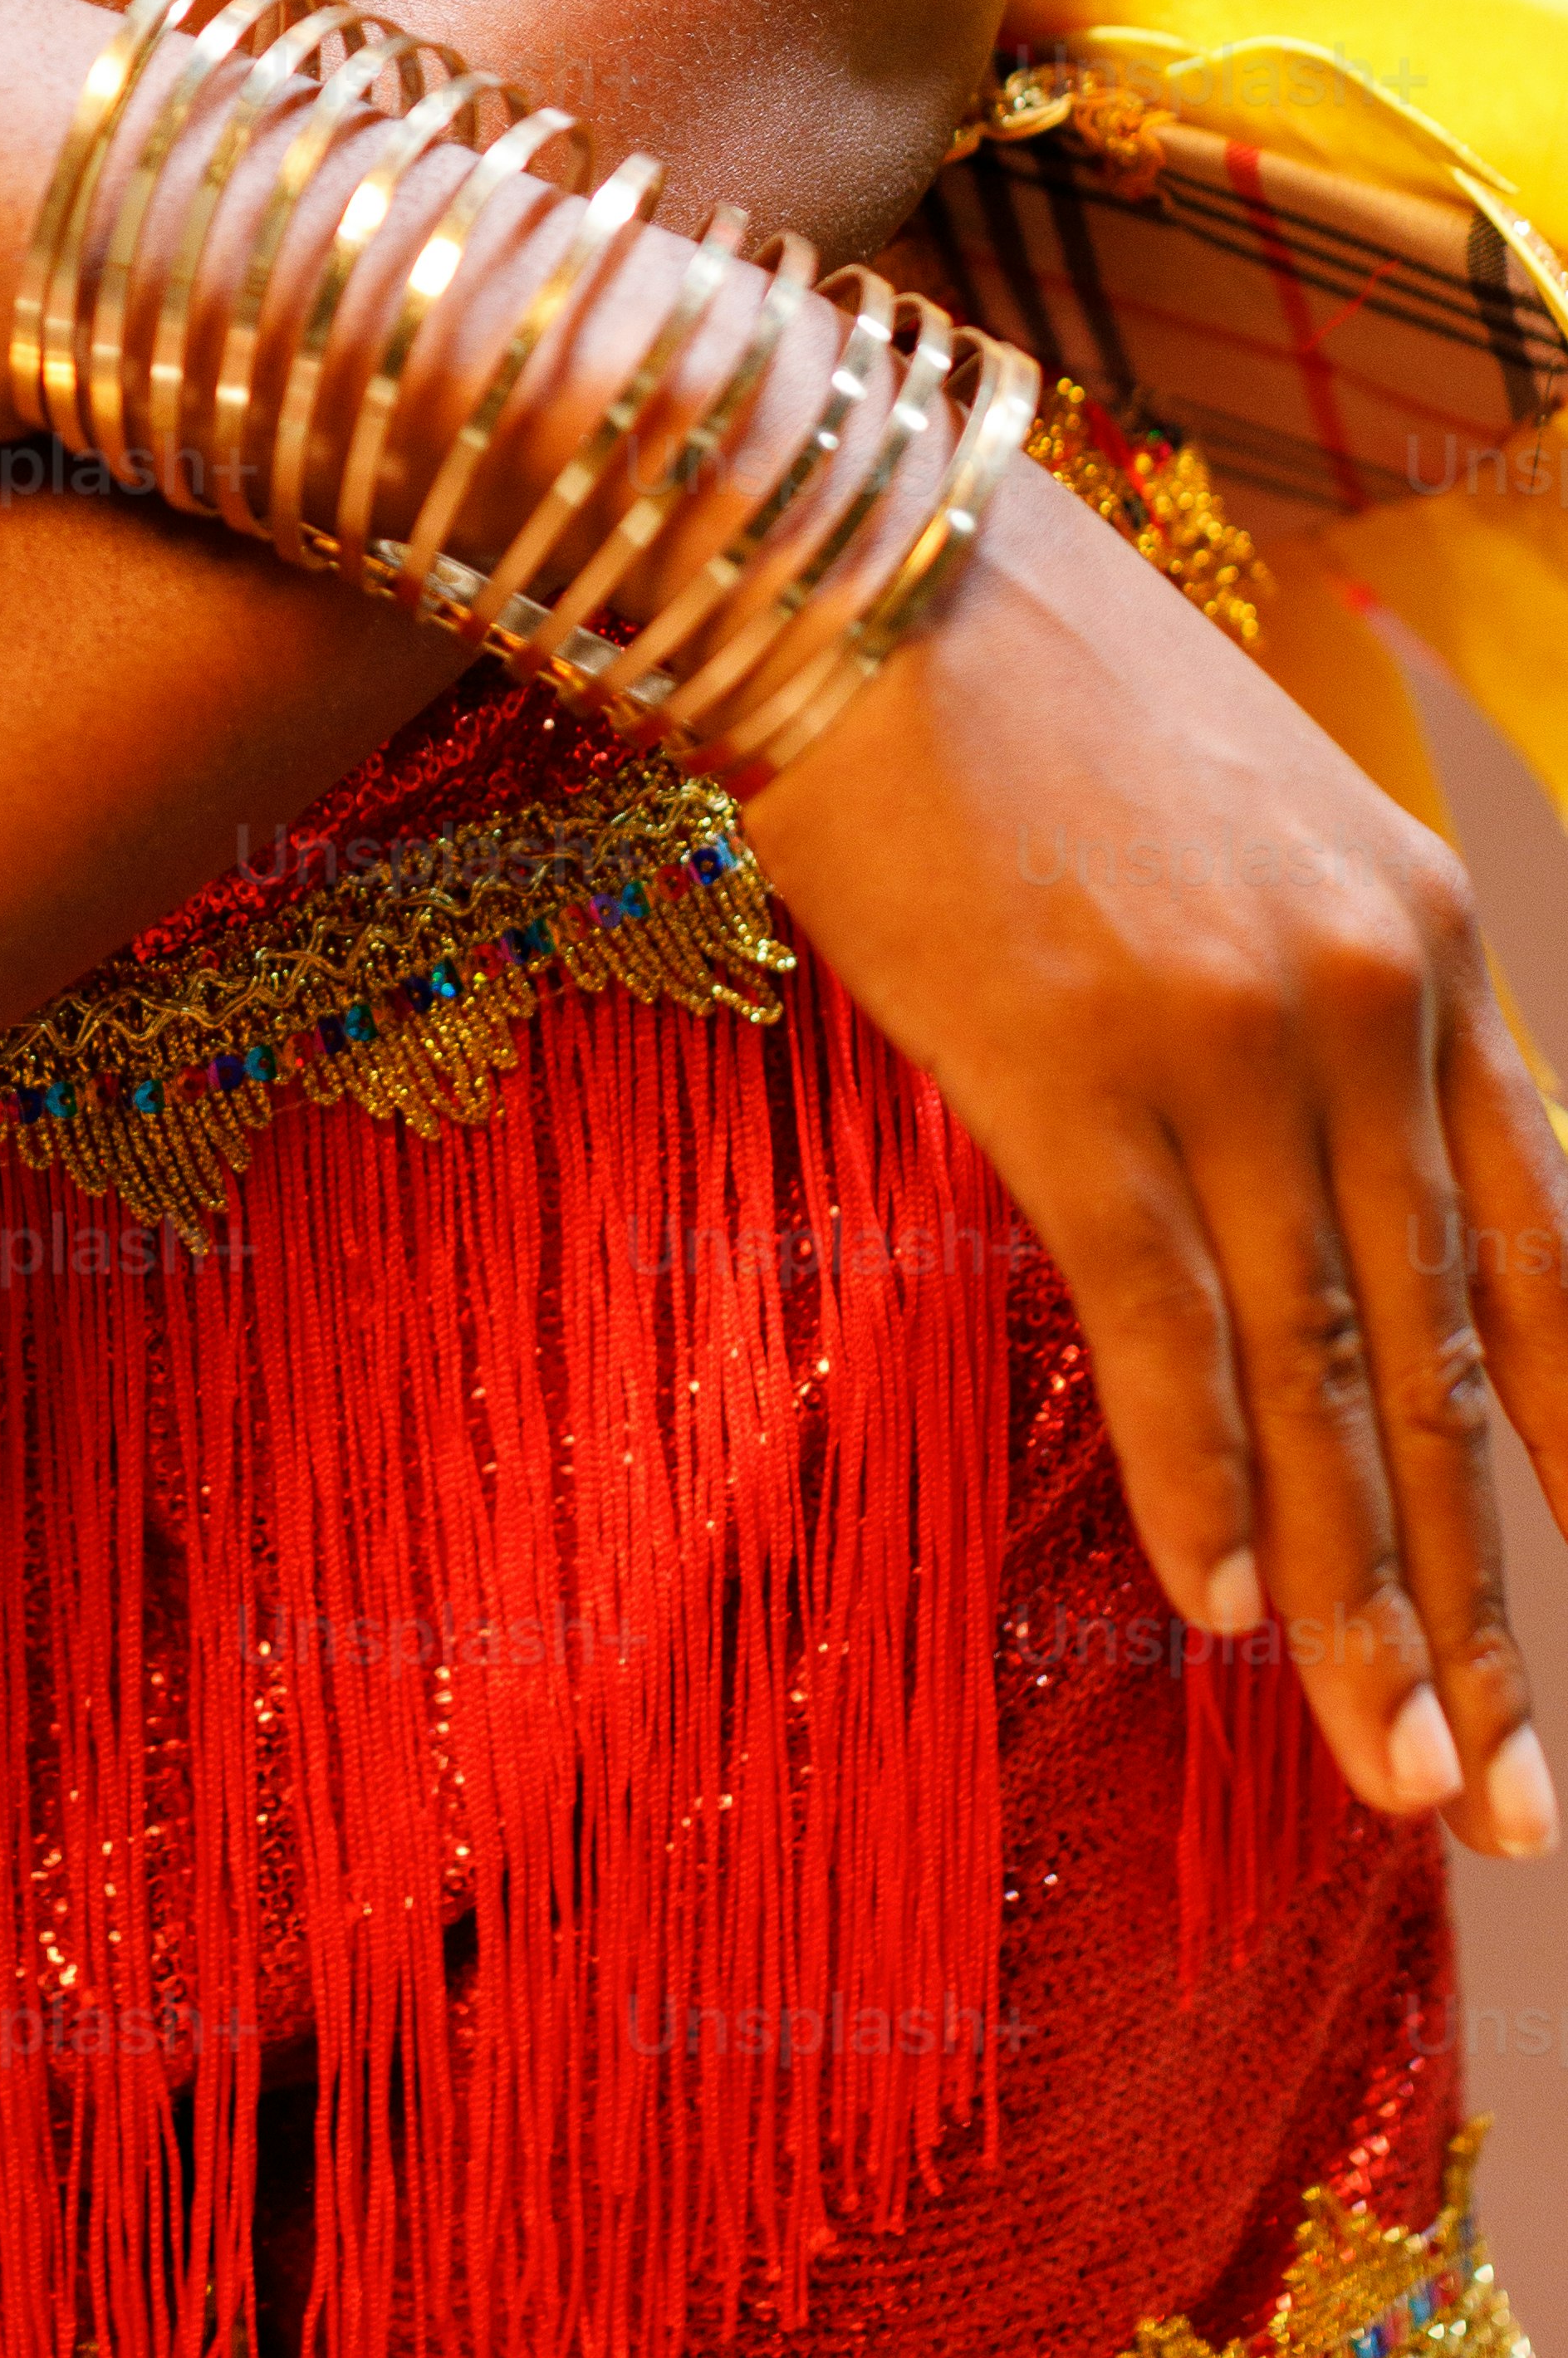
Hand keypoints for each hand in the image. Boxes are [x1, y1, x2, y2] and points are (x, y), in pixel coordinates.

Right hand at [753, 461, 1567, 1854]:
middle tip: (1514, 1795)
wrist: (858, 562)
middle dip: (1481, 1596)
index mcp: (1427, 942)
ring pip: (1323, 1377)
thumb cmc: (1024, 680)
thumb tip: (1306, 1175)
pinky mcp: (1071, 1079)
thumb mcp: (1248, 824)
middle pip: (1445, 1357)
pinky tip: (1231, 1614)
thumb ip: (1312, 993)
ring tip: (1404, 1775)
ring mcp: (1226, 1051)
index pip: (1541, 1250)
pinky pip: (1162, 1325)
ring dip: (1362, 1598)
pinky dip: (1201, 1480)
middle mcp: (1365, 1008)